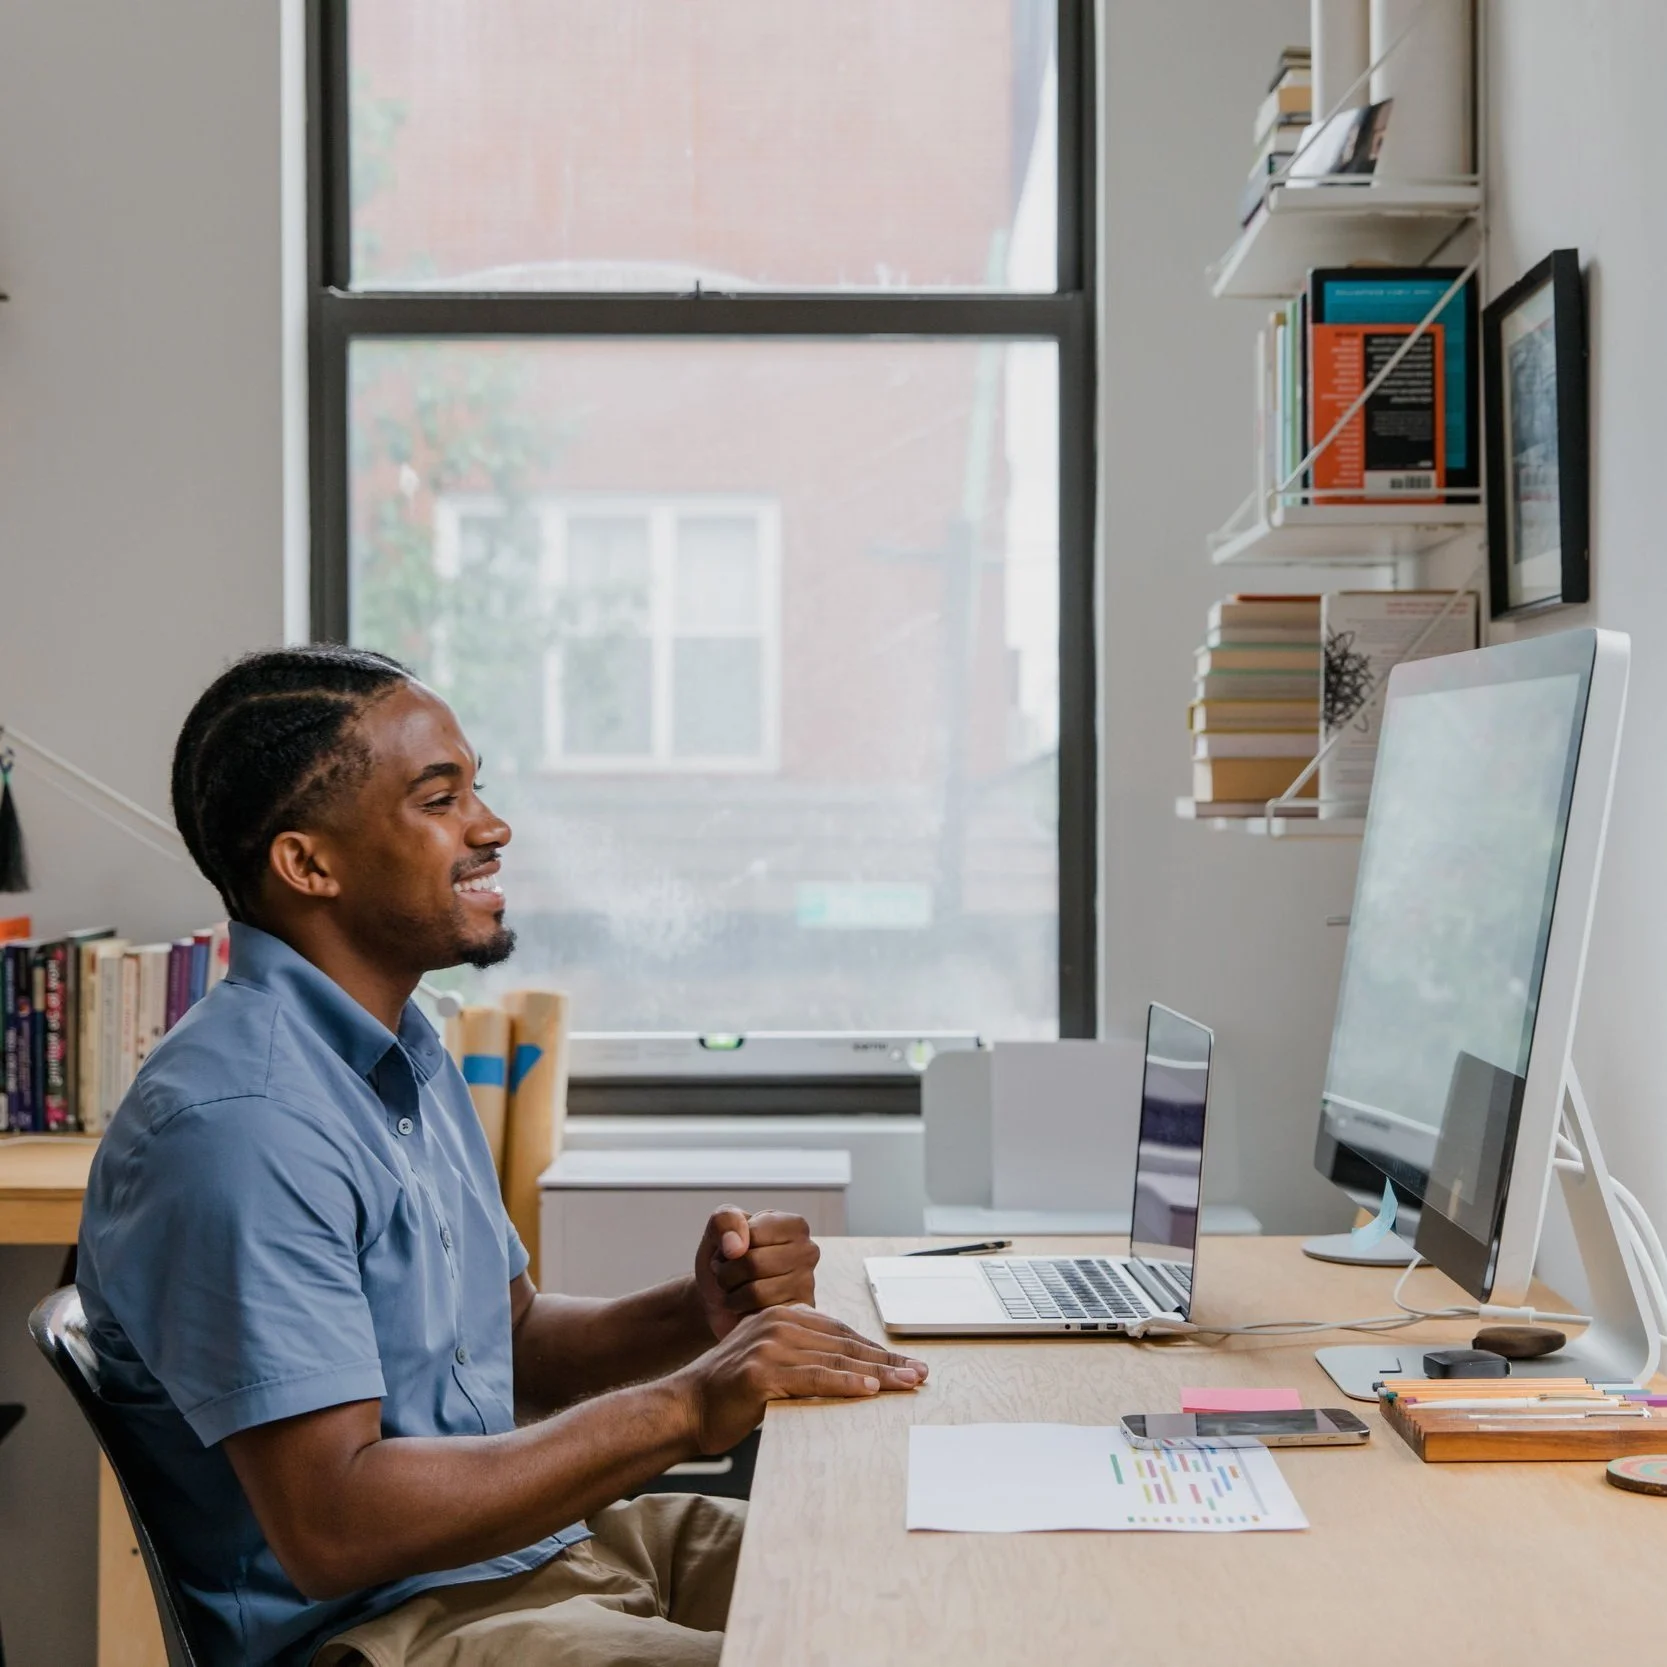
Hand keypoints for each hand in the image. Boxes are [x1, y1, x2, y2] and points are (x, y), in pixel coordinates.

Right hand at [674, 1306, 928, 1453]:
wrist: (684, 1409)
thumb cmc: (729, 1395)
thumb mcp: (769, 1365)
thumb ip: (803, 1359)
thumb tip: (851, 1372)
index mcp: (781, 1317)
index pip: (839, 1331)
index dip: (875, 1348)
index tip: (906, 1363)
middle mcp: (777, 1323)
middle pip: (844, 1343)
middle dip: (886, 1360)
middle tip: (919, 1373)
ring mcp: (768, 1346)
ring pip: (835, 1359)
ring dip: (877, 1372)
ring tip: (907, 1383)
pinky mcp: (761, 1372)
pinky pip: (813, 1378)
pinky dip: (845, 1383)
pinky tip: (869, 1389)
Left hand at [693, 1208, 818, 1338]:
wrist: (719, 1299)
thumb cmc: (724, 1260)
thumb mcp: (717, 1230)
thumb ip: (724, 1221)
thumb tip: (736, 1247)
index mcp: (794, 1225)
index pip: (752, 1234)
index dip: (727, 1246)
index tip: (729, 1251)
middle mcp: (808, 1252)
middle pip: (752, 1263)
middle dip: (726, 1273)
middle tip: (726, 1276)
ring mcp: (807, 1285)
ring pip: (756, 1292)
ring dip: (732, 1296)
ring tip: (735, 1292)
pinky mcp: (799, 1316)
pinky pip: (761, 1316)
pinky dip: (743, 1314)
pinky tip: (746, 1309)